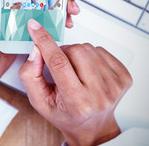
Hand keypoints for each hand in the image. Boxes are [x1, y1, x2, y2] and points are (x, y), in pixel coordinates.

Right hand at [19, 19, 132, 144]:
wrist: (91, 127)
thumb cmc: (64, 113)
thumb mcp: (38, 100)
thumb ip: (29, 75)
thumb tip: (36, 49)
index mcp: (76, 102)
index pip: (58, 63)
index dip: (44, 41)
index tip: (35, 27)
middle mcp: (99, 95)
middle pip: (75, 50)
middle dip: (62, 51)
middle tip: (59, 65)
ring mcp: (114, 86)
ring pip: (88, 48)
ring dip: (75, 53)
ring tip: (73, 69)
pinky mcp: (123, 77)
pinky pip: (101, 50)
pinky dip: (89, 55)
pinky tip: (86, 69)